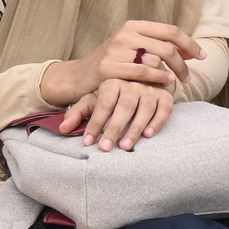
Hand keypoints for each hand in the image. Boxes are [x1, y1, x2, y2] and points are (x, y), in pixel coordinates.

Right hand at [40, 21, 201, 105]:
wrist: (78, 76)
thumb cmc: (112, 64)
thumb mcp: (132, 48)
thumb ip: (156, 46)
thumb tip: (189, 49)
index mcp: (134, 26)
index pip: (171, 31)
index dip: (189, 44)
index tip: (202, 57)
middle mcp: (125, 34)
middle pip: (167, 47)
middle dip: (184, 63)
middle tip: (189, 77)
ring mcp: (115, 50)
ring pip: (157, 60)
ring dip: (172, 73)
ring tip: (177, 83)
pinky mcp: (108, 67)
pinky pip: (142, 72)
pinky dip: (158, 78)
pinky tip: (166, 83)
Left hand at [57, 78, 174, 150]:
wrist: (140, 81)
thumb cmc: (113, 96)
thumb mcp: (94, 100)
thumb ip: (78, 113)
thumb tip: (62, 128)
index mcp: (113, 82)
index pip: (104, 104)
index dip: (95, 123)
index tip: (88, 142)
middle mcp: (133, 83)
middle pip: (124, 107)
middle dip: (114, 129)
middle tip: (105, 148)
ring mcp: (151, 90)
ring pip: (144, 109)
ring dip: (135, 129)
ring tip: (125, 147)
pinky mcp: (165, 96)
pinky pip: (164, 110)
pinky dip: (157, 122)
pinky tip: (148, 135)